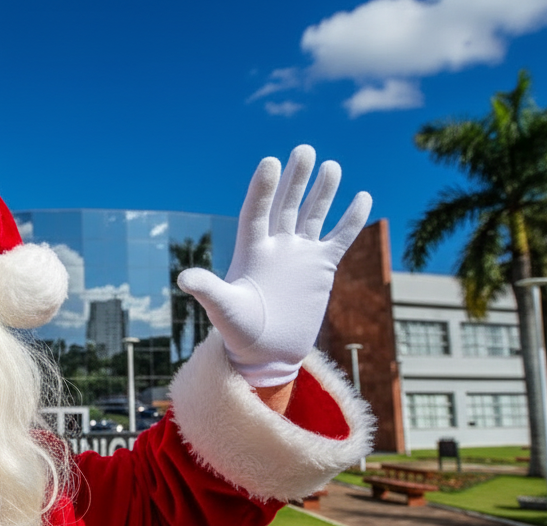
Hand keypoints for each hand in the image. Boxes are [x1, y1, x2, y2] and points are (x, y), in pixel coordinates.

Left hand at [178, 145, 370, 386]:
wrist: (267, 354)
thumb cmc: (239, 334)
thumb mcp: (225, 311)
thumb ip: (209, 291)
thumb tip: (183, 278)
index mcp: (251, 251)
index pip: (257, 212)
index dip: (263, 189)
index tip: (270, 162)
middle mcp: (276, 247)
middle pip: (285, 205)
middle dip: (295, 179)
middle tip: (304, 150)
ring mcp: (299, 255)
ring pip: (312, 215)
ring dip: (323, 192)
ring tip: (332, 166)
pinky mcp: (321, 269)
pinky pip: (339, 238)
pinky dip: (351, 220)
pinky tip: (363, 197)